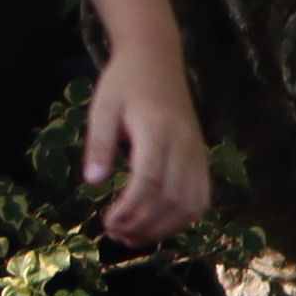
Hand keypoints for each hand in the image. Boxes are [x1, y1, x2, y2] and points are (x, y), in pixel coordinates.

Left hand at [86, 47, 212, 245]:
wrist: (157, 59)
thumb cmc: (124, 83)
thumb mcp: (101, 107)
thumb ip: (99, 144)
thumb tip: (93, 182)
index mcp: (156, 129)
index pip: (150, 180)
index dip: (131, 209)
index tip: (108, 222)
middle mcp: (184, 144)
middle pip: (173, 198)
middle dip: (144, 224)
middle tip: (115, 234)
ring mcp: (198, 152)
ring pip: (192, 203)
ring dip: (164, 227)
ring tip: (132, 236)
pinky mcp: (202, 157)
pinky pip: (202, 196)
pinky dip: (183, 218)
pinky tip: (157, 225)